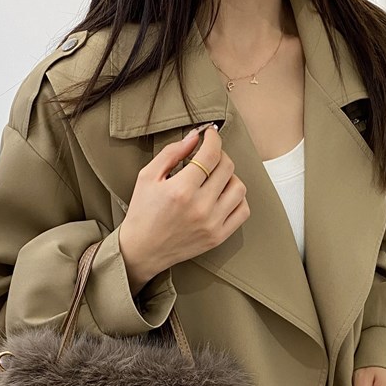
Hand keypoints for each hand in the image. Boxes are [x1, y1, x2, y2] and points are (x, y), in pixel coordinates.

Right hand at [118, 122, 249, 291]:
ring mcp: (212, 224)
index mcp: (181, 190)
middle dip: (219, 154)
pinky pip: (243, 211)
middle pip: (227, 168)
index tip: (210, 134)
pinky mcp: (218, 237)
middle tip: (209, 156)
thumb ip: (171, 153)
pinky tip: (223, 195)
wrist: (142, 251)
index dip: (213, 138)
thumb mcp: (147, 177)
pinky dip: (237, 199)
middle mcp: (200, 208)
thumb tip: (195, 137)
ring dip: (230, 176)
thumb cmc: (142, 212)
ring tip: (215, 177)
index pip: (211, 154)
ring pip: (239, 188)